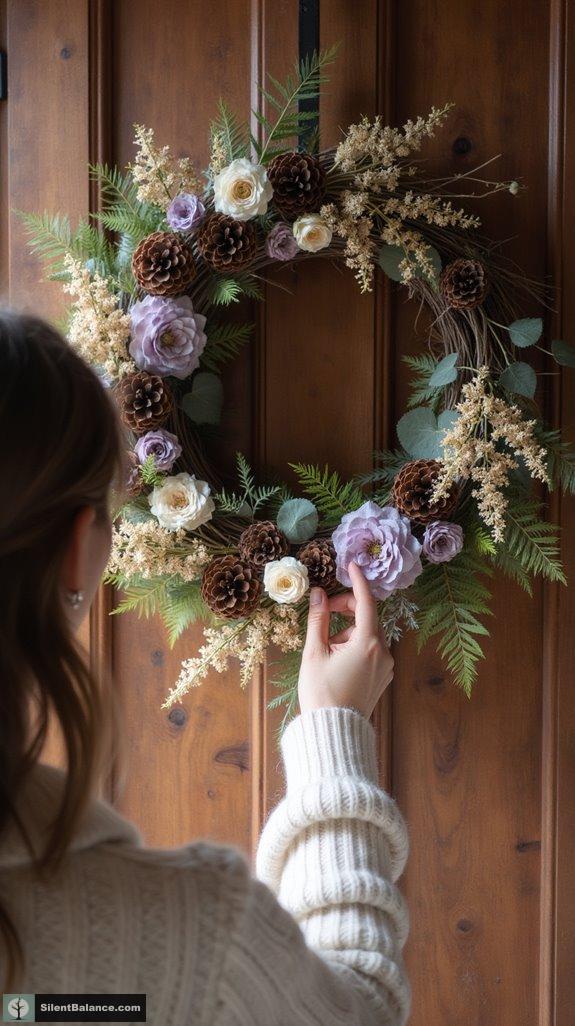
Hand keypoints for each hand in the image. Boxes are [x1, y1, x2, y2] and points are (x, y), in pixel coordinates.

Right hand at [298, 560, 393, 718]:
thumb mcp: (314, 653)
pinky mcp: (383, 677)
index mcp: (368, 644)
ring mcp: (386, 666)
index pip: (367, 602)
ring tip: (325, 648)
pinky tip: (336, 659)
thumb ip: (318, 619)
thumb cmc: (321, 693)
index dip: (359, 581)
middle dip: (347, 609)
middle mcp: (384, 653)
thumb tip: (319, 594)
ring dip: (348, 632)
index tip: (351, 565)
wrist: (333, 730)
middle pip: (367, 617)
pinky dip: (355, 646)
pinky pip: (370, 651)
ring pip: (367, 635)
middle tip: (325, 610)